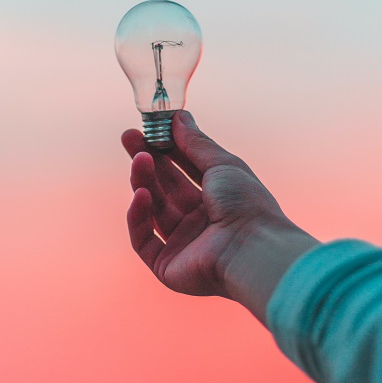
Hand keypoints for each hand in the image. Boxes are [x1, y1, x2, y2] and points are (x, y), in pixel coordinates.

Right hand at [122, 111, 318, 325]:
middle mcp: (199, 221)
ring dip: (143, 182)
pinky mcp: (167, 266)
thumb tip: (179, 116)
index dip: (165, 149)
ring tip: (139, 160)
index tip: (147, 128)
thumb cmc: (246, 204)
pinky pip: (143, 240)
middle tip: (128, 137)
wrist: (252, 249)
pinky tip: (141, 195)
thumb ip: (196, 143)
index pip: (183, 170)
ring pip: (153, 209)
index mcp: (216, 199)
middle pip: (165, 187)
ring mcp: (183, 244)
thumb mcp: (222, 164)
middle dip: (147, 161)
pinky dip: (138, 217)